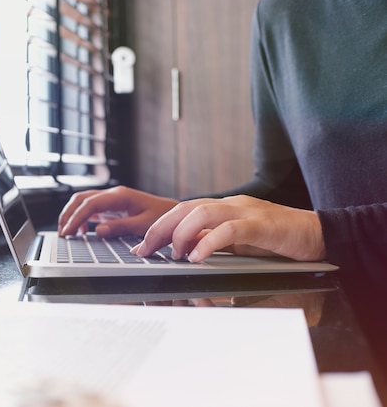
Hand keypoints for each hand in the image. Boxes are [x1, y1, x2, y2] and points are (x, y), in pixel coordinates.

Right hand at [57, 186, 178, 237]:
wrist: (174, 213)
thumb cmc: (162, 218)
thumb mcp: (144, 225)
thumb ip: (121, 227)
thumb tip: (97, 231)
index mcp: (120, 196)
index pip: (90, 204)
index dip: (76, 218)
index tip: (67, 232)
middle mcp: (113, 194)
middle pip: (81, 198)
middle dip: (68, 214)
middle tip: (62, 233)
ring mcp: (111, 199)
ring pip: (83, 201)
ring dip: (72, 215)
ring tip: (66, 232)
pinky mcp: (112, 206)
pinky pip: (90, 208)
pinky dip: (81, 218)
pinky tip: (81, 232)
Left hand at [131, 195, 325, 261]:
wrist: (319, 234)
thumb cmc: (279, 240)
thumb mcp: (239, 243)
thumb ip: (214, 242)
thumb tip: (187, 252)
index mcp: (223, 208)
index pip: (182, 211)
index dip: (159, 227)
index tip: (142, 247)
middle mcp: (230, 205)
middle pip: (185, 207)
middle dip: (160, 228)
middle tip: (145, 250)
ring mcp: (246, 211)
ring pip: (203, 212)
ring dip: (181, 233)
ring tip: (172, 254)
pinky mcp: (263, 224)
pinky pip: (230, 229)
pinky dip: (210, 242)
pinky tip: (197, 257)